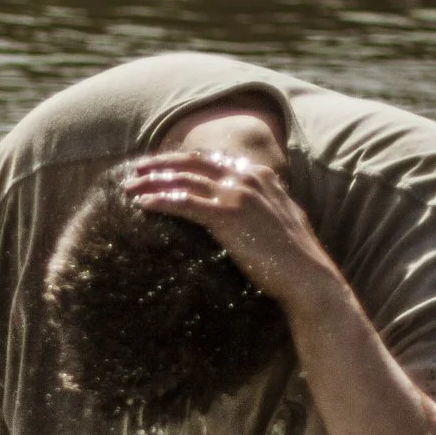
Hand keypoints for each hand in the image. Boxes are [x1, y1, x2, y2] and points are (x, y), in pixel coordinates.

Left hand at [122, 151, 342, 311]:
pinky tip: (142, 204)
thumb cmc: (294, 257)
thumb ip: (264, 205)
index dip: (183, 160)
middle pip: (193, 162)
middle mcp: (247, 177)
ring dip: (152, 181)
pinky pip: (184, 202)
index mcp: (259, 175)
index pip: (212, 159)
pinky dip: (160, 200)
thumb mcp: (281, 220)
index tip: (162, 165)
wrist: (306, 275)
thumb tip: (250, 210)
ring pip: (184, 179)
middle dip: (161, 163)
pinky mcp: (226, 216)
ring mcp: (236, 194)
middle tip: (137, 168)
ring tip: (129, 187)